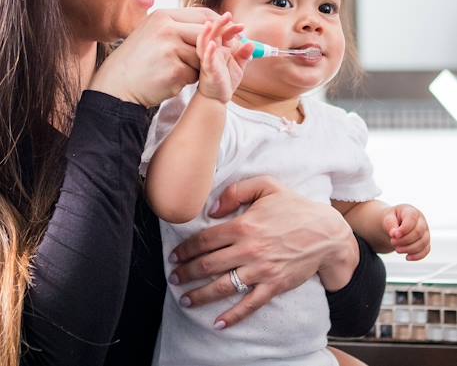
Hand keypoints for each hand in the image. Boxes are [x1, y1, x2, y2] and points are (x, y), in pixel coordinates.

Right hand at [89, 7, 217, 107]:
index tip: (227, 35)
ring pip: (204, 56)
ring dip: (197, 66)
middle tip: (210, 58)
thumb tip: (215, 23)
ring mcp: (170, 49)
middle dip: (214, 47)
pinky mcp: (174, 71)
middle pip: (208, 34)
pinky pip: (195, 75)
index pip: (203, 14)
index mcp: (163, 16)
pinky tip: (170, 80)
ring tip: (176, 70)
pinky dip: (188, 80)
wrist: (116, 87)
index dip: (219, 25)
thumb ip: (179, 27)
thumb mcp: (154, 33)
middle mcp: (167, 29)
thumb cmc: (138, 61)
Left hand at [167, 176, 358, 328]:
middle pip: (208, 265)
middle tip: (174, 277)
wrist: (326, 232)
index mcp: (243, 225)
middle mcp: (249, 249)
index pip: (205, 240)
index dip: (185, 249)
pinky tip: (219, 323)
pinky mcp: (274, 285)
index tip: (174, 256)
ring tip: (185, 300)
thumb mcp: (267, 186)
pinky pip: (250, 304)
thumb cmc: (294, 207)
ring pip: (223, 286)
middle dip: (186, 273)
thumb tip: (212, 210)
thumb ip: (236, 191)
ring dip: (200, 295)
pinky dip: (233, 316)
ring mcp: (261, 270)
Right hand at [197, 12, 252, 102]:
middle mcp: (213, 52)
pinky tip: (212, 45)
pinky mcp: (208, 70)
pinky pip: (206, 60)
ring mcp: (209, 60)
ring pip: (204, 44)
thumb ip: (245, 55)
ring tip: (210, 24)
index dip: (232, 28)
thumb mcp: (239, 66)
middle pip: (213, 34)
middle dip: (219, 23)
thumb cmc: (225, 81)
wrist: (217, 98)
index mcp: (221, 49)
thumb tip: (251, 43)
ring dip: (207, 33)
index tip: (242, 26)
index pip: (225, 34)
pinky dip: (208, 52)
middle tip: (228, 15)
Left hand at [382, 204, 429, 260]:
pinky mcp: (426, 242)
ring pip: (423, 243)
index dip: (403, 230)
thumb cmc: (392, 219)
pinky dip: (417, 256)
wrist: (395, 223)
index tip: (393, 235)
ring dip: (409, 249)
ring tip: (397, 249)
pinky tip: (407, 257)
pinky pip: (426, 251)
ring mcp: (425, 232)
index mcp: (412, 211)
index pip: (411, 220)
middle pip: (418, 233)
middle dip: (404, 240)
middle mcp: (422, 221)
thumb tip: (394, 234)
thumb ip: (390, 224)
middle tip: (393, 242)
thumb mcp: (387, 217)